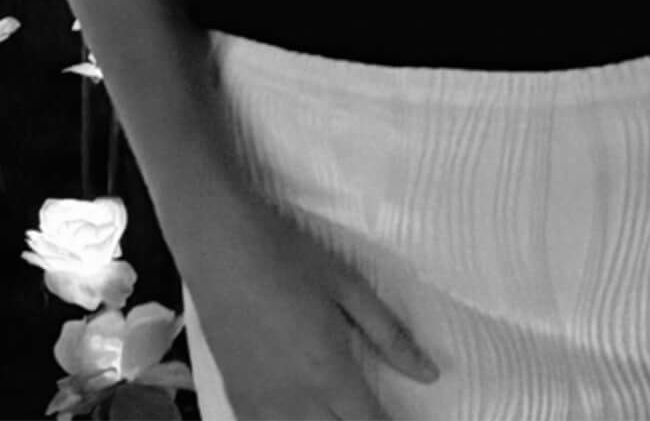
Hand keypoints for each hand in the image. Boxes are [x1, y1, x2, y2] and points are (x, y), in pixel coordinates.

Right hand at [180, 192, 443, 420]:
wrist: (219, 246)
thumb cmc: (288, 256)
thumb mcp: (347, 285)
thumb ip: (389, 334)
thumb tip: (430, 374)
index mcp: (330, 373)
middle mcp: (297, 403)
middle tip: (367, 410)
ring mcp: (262, 409)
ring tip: (340, 411)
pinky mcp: (237, 403)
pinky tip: (304, 413)